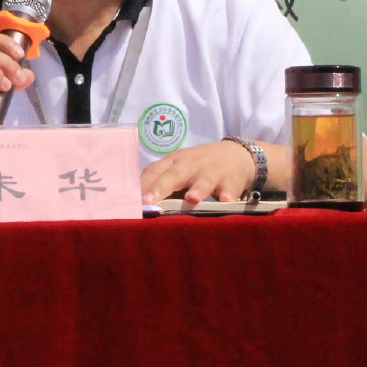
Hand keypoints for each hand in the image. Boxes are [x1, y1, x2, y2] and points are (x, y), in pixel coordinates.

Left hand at [141, 141, 256, 207]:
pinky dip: (228, 194)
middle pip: (174, 174)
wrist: (237, 156)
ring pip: (202, 180)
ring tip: (192, 199)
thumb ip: (162, 186)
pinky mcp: (230, 180)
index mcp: (173, 162)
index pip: (153, 172)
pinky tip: (226, 201)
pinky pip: (229, 188)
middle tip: (148, 202)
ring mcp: (211, 172)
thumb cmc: (199, 168)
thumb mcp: (179, 171)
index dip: (141, 186)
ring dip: (197, 189)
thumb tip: (139, 209)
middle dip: (161, 187)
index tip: (129, 203)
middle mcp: (190, 164)